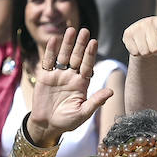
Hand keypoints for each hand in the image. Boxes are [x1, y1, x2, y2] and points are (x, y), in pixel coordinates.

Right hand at [27, 27, 114, 144]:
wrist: (47, 125)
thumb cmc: (67, 121)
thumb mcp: (83, 113)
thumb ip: (96, 102)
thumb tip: (111, 92)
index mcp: (82, 83)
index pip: (87, 65)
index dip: (90, 54)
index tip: (94, 42)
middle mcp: (71, 76)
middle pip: (76, 57)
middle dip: (80, 44)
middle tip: (85, 31)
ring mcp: (58, 75)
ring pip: (63, 56)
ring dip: (67, 44)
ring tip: (71, 30)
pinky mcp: (45, 77)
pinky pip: (48, 62)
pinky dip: (50, 51)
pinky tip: (54, 40)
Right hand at [122, 16, 156, 66]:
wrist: (149, 31)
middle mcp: (149, 21)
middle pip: (155, 49)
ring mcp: (137, 27)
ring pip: (144, 52)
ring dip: (148, 53)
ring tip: (149, 45)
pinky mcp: (127, 34)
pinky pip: (134, 52)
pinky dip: (139, 53)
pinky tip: (140, 45)